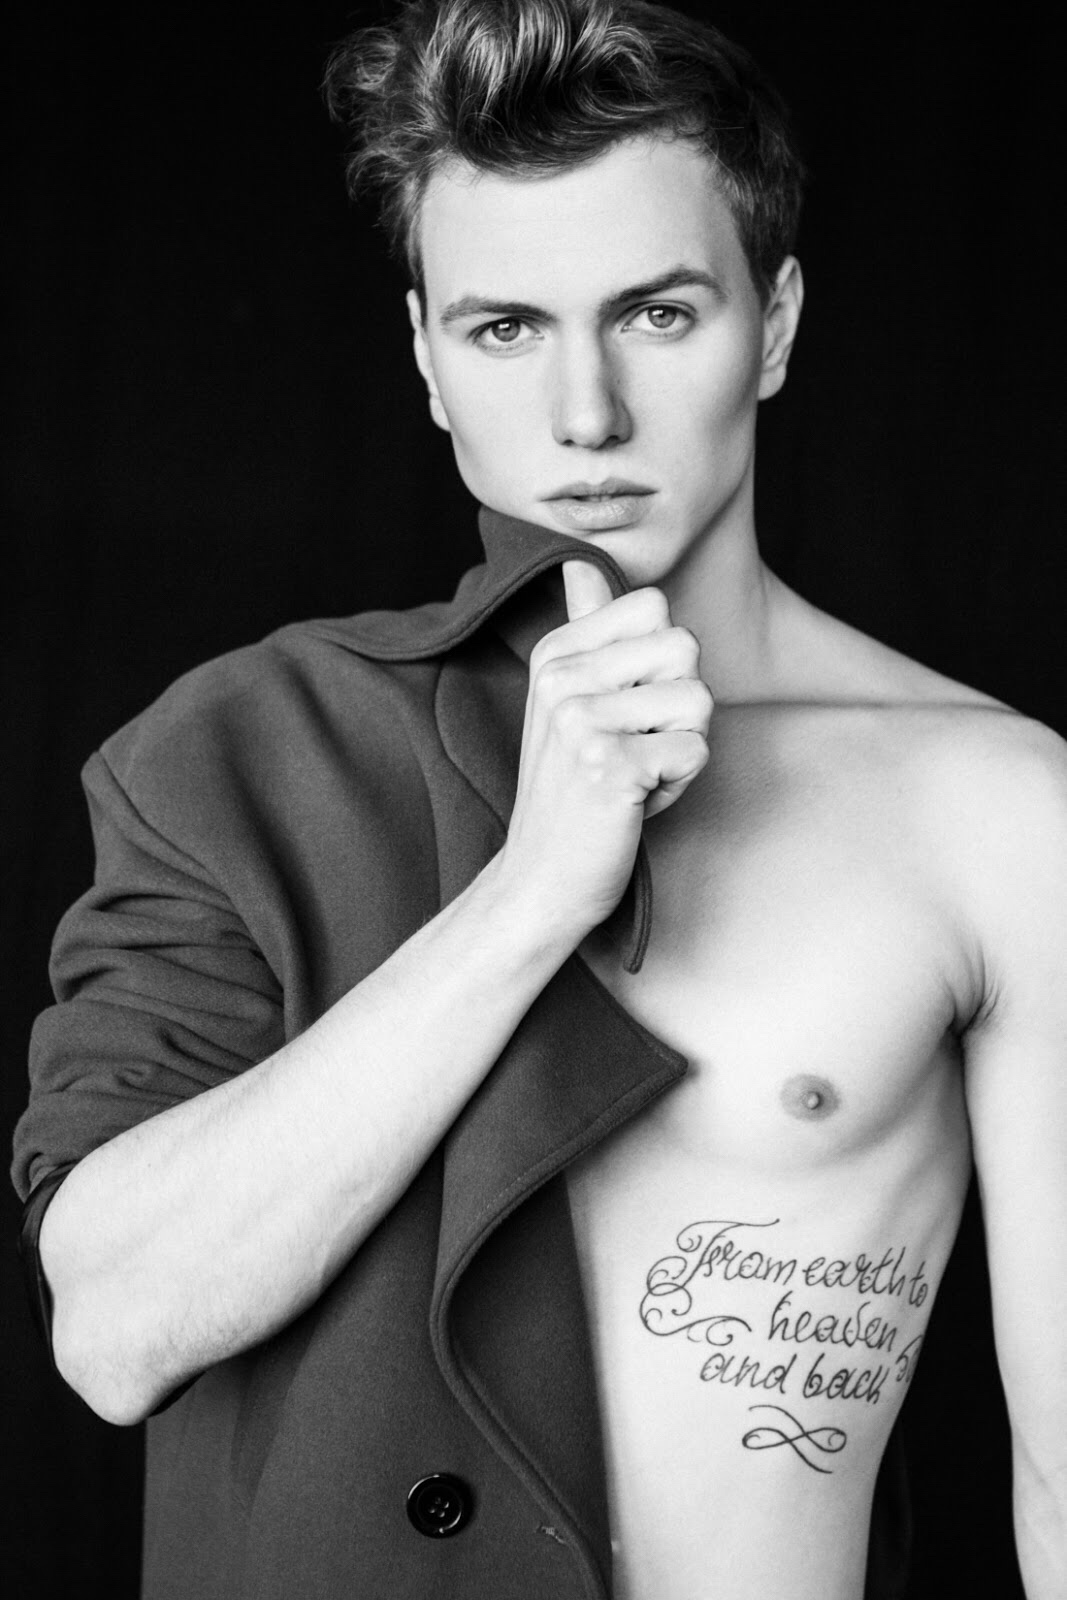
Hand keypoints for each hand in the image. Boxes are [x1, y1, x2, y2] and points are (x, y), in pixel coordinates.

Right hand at [498, 558, 712, 938]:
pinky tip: (635, 803)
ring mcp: (581, 722)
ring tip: (635, 775)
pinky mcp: (610, 768)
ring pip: (700, 700)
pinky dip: (678, 786)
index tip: (623, 709)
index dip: (660, 662)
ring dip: (682, 748)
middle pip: (686, 646)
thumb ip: (585, 629)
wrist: (541, 879)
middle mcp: (562, 679)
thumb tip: (580, 563)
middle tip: (635, 748)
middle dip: (680, 705)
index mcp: (555, 653)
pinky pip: (696, 752)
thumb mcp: (568, 700)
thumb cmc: (571, 790)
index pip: (656, 606)